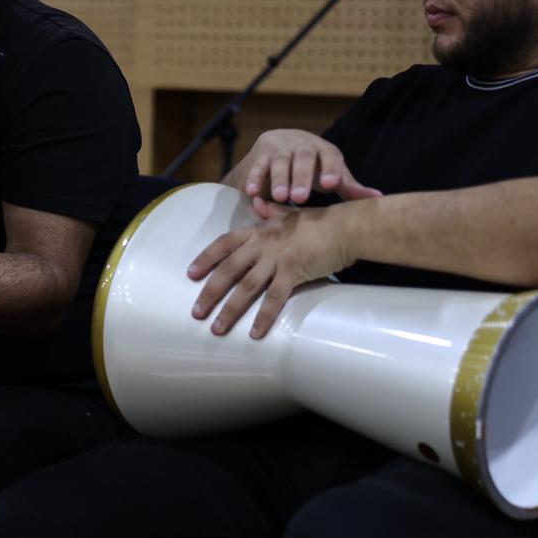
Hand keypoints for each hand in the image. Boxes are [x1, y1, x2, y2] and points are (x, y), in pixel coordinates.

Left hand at [186, 200, 356, 338]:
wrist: (346, 226)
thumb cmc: (320, 221)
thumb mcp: (290, 213)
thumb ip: (271, 211)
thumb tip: (257, 203)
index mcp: (259, 230)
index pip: (224, 243)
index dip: (206, 259)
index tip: (190, 274)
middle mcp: (263, 244)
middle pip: (228, 269)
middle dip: (210, 292)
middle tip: (196, 312)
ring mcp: (277, 257)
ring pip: (246, 287)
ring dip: (230, 310)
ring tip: (217, 329)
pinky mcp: (294, 271)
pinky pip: (274, 298)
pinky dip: (264, 317)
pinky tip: (255, 333)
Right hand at [225, 130, 380, 204]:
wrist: (280, 146)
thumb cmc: (314, 167)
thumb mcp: (331, 175)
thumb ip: (350, 187)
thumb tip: (379, 197)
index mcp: (324, 150)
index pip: (331, 156)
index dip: (331, 168)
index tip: (332, 184)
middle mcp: (302, 144)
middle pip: (303, 157)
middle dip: (301, 177)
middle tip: (300, 198)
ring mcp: (280, 147)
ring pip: (279, 161)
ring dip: (278, 179)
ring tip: (279, 197)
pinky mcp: (261, 153)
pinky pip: (257, 166)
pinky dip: (254, 178)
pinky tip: (252, 192)